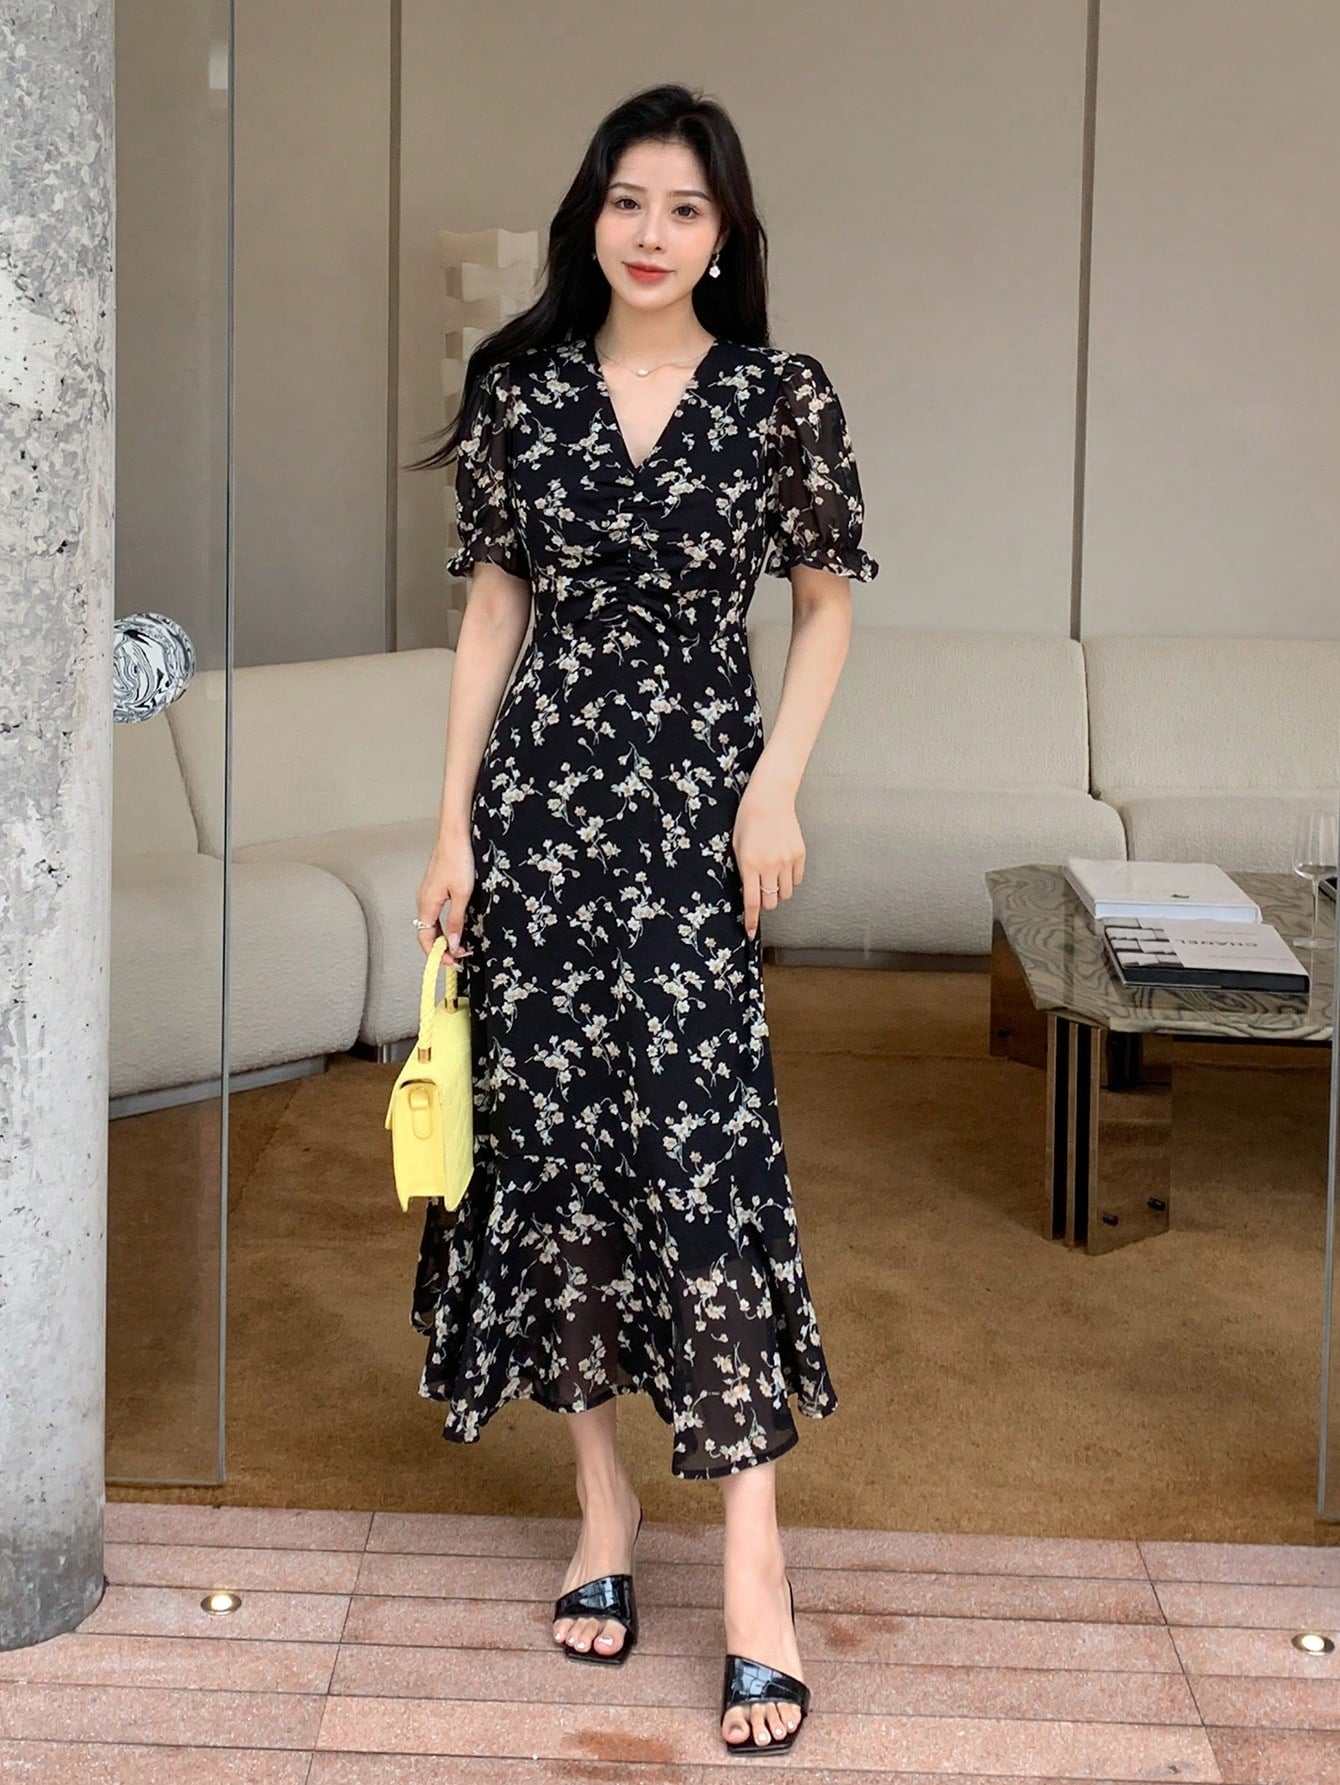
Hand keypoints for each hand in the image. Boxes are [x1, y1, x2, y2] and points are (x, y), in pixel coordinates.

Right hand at [415, 836, 474, 960]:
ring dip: (443, 937)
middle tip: (459, 957)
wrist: (455, 836)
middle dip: (441, 948)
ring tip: (459, 946)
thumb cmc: (458, 860)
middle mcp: (423, 900)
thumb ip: (456, 921)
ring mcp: (427, 894)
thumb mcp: (462, 895)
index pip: (425, 938)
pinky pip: (434, 914)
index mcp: (426, 904)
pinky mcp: (434, 889)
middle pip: (426, 933)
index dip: (436, 954)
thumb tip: (451, 943)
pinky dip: (443, 925)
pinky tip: (455, 928)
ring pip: (431, 924)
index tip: (451, 962)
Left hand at [732, 771, 803, 940]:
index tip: (751, 933)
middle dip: (765, 902)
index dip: (751, 921)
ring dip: (778, 891)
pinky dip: (790, 879)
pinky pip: (797, 879)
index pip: (751, 902)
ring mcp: (787, 860)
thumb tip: (749, 892)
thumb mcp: (737, 846)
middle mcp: (770, 865)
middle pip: (771, 902)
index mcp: (750, 864)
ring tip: (772, 876)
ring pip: (786, 893)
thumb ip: (743, 871)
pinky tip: (783, 866)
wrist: (769, 797)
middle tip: (761, 890)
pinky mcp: (800, 854)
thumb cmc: (747, 819)